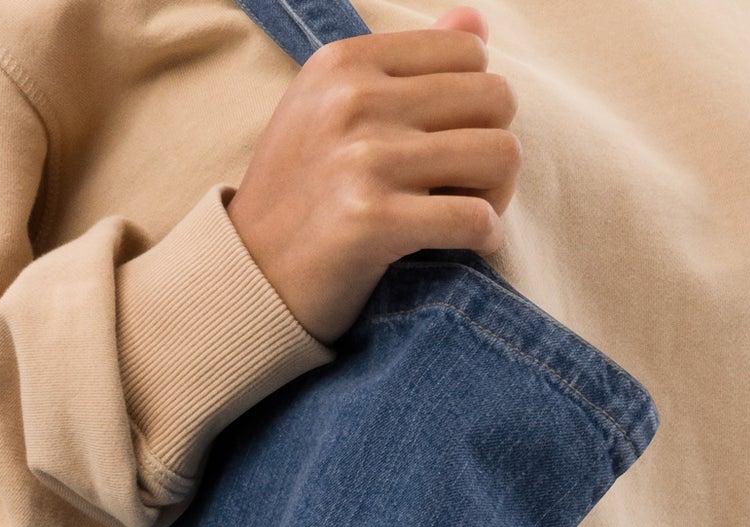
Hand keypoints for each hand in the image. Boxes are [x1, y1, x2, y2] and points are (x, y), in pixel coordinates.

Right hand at [228, 8, 519, 342]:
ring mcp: (362, 159)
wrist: (248, 277)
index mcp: (346, 61)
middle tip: (469, 188)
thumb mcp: (333, 109)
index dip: (476, 103)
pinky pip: (476, 218)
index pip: (470, 53)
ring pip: (500, 154)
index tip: (452, 145)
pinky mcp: (371, 221)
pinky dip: (486, 237)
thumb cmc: (302, 196)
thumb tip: (476, 20)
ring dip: (497, 194)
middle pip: (495, 99)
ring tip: (468, 216)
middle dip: (494, 148)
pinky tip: (469, 247)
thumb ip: (407, 64)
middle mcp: (353, 99)